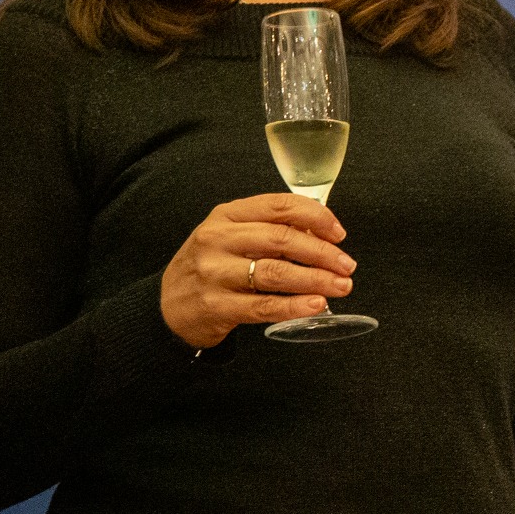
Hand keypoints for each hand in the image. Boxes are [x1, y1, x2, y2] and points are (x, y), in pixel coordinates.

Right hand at [159, 194, 356, 349]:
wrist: (167, 307)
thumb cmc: (211, 267)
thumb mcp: (231, 237)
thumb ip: (270, 230)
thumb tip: (323, 236)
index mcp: (226, 216)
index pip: (278, 206)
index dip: (316, 217)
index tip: (339, 233)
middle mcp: (217, 239)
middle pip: (281, 239)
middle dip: (322, 252)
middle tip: (347, 265)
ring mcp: (213, 273)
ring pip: (275, 273)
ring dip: (315, 280)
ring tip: (341, 286)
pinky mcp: (215, 306)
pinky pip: (263, 306)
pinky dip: (294, 306)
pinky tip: (316, 305)